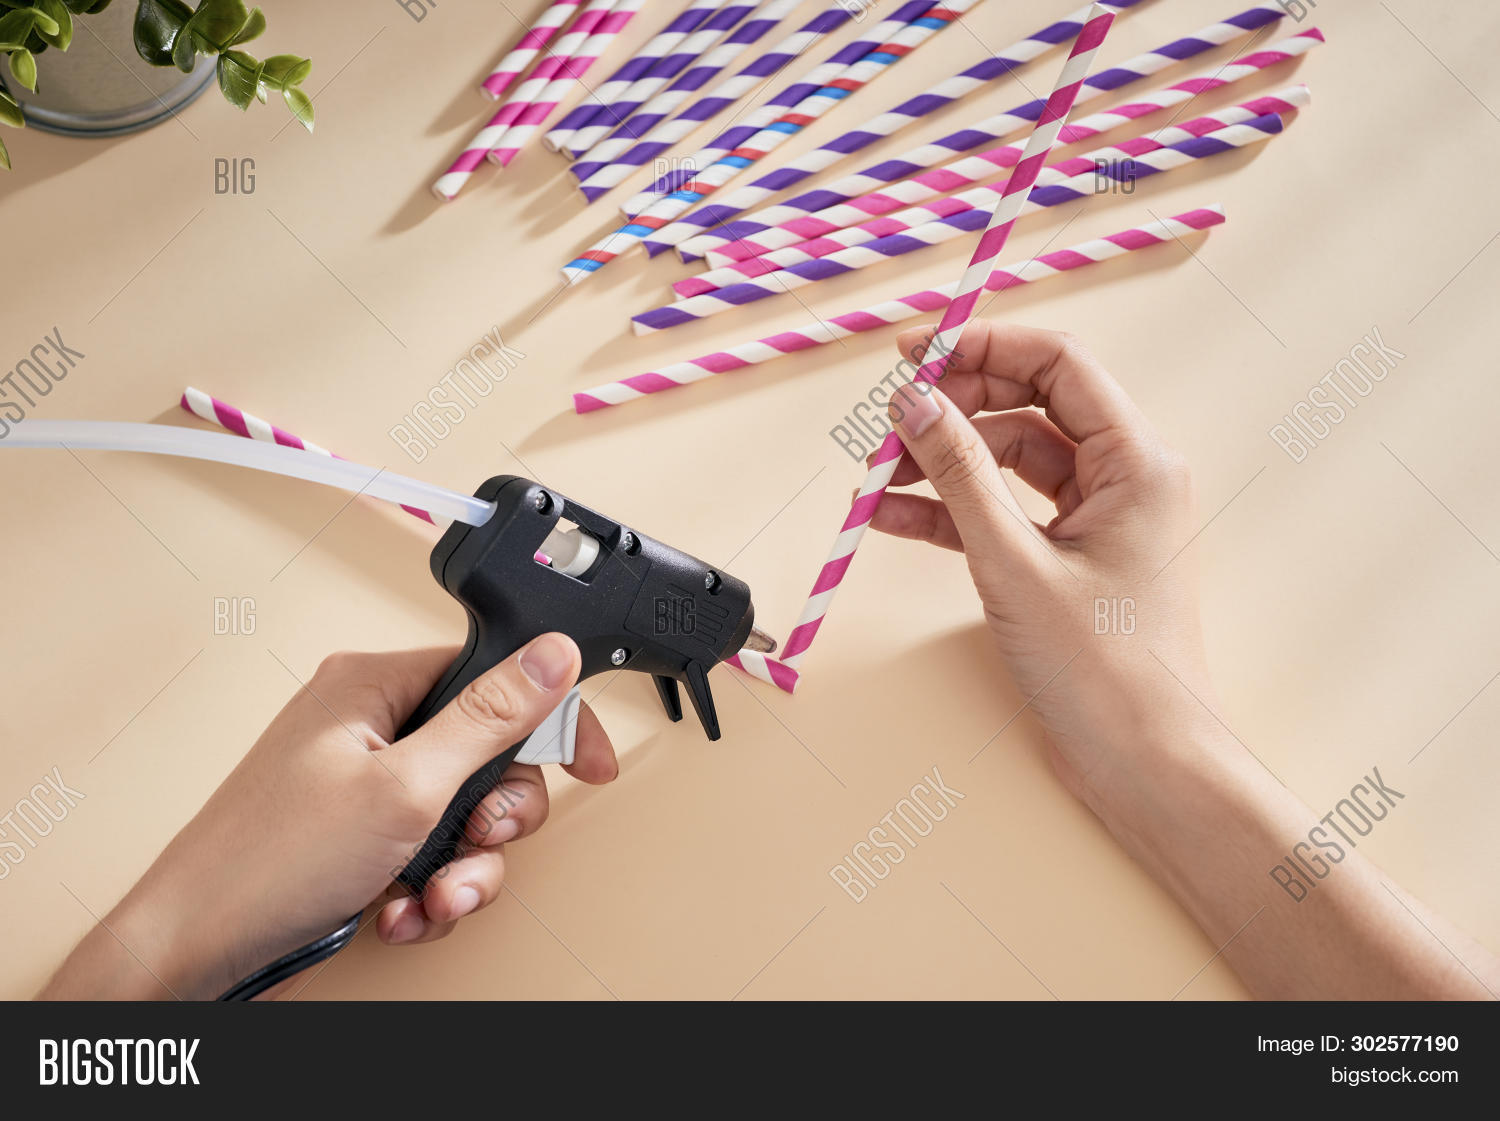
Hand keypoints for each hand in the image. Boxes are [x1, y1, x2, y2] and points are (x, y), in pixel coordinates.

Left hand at [40, 633, 616, 999]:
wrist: (197, 953)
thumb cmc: (267, 861)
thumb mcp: (405, 786)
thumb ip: (490, 718)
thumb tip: (551, 654)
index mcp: (375, 684)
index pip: (495, 674)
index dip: (550, 722)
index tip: (590, 764)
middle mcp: (370, 725)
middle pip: (490, 753)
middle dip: (494, 818)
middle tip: (476, 839)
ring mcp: (365, 782)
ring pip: (466, 813)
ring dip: (463, 866)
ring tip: (432, 894)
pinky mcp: (362, 834)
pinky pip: (433, 851)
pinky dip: (430, 888)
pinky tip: (402, 909)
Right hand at [871, 321, 1499, 998]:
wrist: (1147, 768)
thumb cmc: (1106, 673)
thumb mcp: (1016, 565)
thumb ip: (959, 475)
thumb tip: (914, 400)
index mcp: (1139, 461)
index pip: (1059, 364)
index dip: (983, 346)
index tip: (913, 353)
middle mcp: (1126, 477)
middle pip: (1029, 407)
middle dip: (954, 408)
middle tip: (887, 418)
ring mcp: (1098, 519)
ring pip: (1010, 461)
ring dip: (943, 465)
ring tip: (876, 477)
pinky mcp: (1071, 559)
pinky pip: (1006, 513)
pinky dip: (952, 513)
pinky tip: (893, 519)